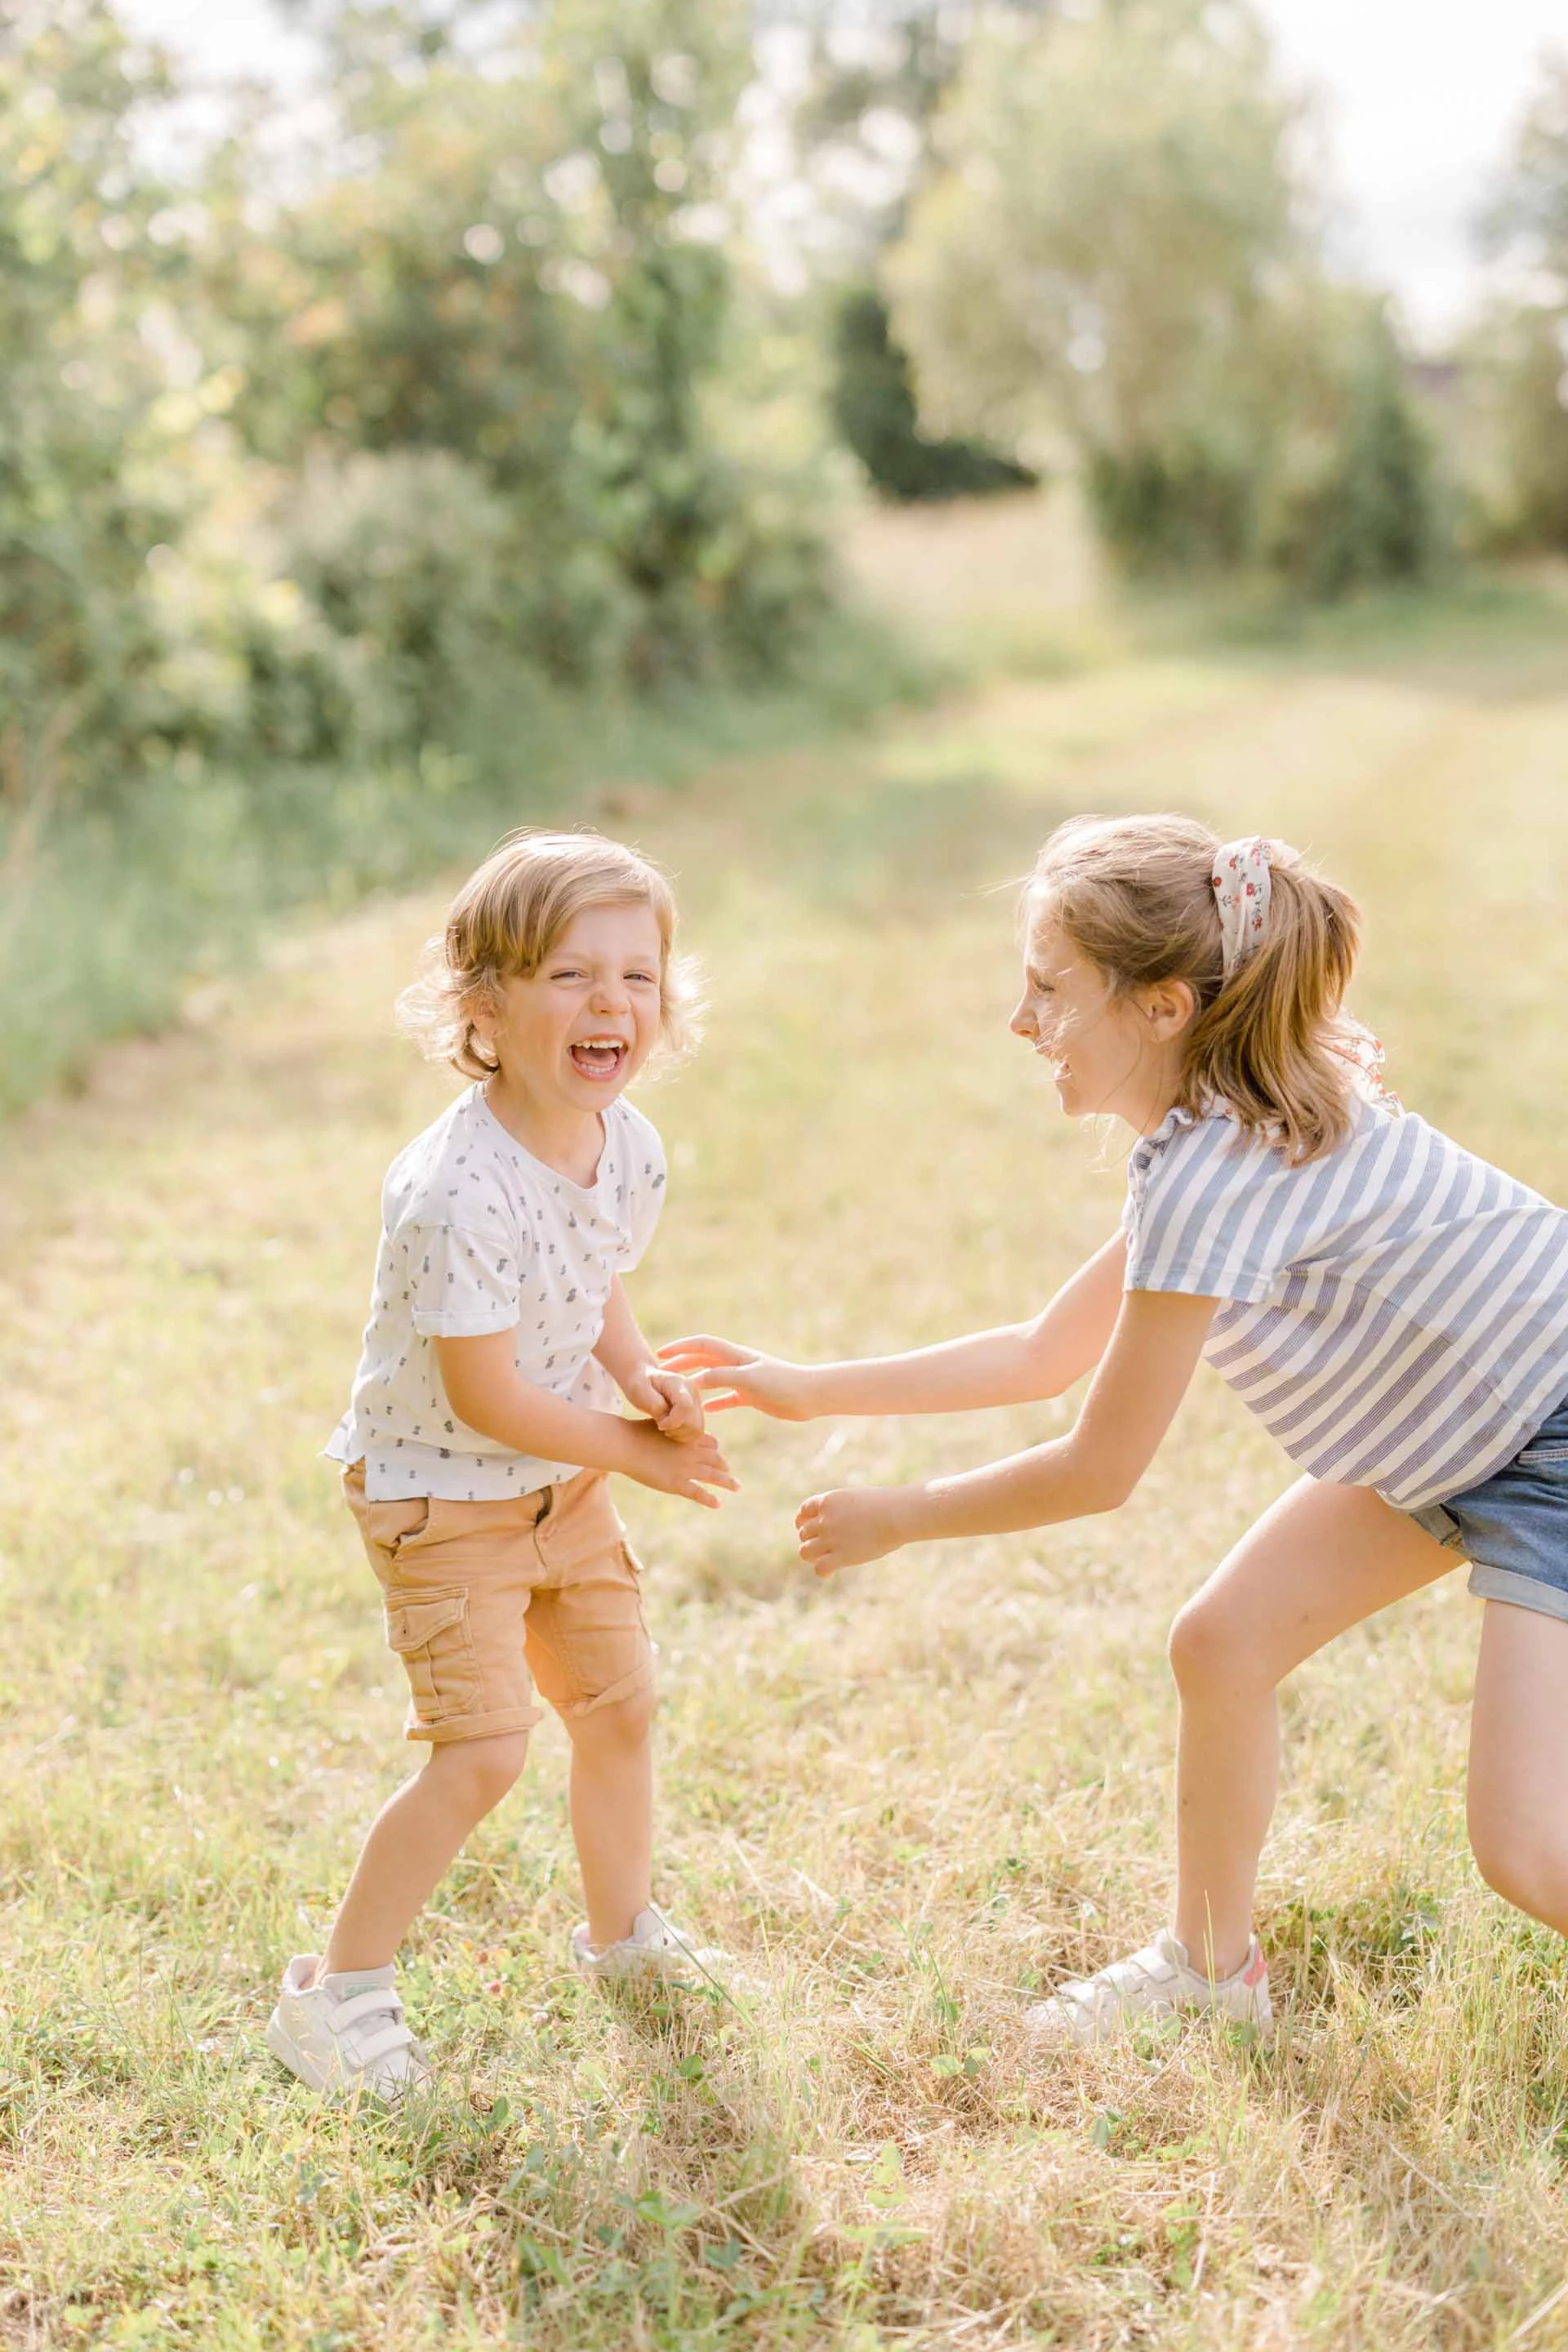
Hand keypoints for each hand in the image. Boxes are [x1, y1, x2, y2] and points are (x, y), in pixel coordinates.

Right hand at [619, 1420, 738, 1509]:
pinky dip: (710, 1499)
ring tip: (737, 1486)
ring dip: (727, 1482)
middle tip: (729, 1472)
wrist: (627, 1444)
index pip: (710, 1443)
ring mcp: (686, 1468)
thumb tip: (668, 1422)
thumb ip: (669, 1428)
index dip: (714, 1449)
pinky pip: (698, 1493)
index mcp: (688, 1436)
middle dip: (724, 1466)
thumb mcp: (659, 1423)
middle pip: (716, 1459)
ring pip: (713, 1476)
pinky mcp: (676, 1483)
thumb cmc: (637, 1432)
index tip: (716, 1453)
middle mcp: (692, 1452)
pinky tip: (719, 1504)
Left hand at [620, 1362, 704, 1440]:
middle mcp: (692, 1392)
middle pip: (694, 1422)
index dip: (672, 1421)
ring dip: (680, 1434)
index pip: (685, 1407)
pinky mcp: (696, 1410)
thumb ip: (654, 1404)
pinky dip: (684, 1435)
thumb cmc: (638, 1383)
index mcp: (679, 1384)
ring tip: (665, 1427)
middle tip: (660, 1425)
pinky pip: (696, 1431)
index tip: (659, 1423)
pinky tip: (671, 1428)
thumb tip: (666, 1418)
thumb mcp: (639, 1390)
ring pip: (697, 1429)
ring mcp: (696, 1401)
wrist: (643, 1378)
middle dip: (676, 1429)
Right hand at [657, 1335, 817, 1421]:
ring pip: (713, 1379)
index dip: (680, 1347)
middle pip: (703, 1360)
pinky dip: (714, 1403)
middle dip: (682, 1364)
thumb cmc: (783, 1383)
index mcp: (736, 1355)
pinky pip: (727, 1398)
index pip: (702, 1345)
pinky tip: (705, 1413)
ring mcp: (744, 1380)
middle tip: (660, 1375)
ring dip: (695, 1384)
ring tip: (677, 1393)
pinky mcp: (752, 1395)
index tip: (660, 1355)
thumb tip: (695, 1379)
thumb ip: (722, 1377)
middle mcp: (738, 1365)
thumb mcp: (749, 1379)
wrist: (811, 1395)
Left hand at [794, 1486, 911, 1577]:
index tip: (805, 1528)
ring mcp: (831, 1538)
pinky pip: (820, 1568)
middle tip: (823, 1546)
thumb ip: (843, 1510)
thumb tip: (843, 1521)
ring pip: (805, 1552)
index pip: (804, 1511)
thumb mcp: (858, 1499)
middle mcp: (825, 1519)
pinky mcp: (841, 1556)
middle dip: (811, 1540)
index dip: (802, 1521)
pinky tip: (830, 1572)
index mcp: (829, 1501)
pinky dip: (823, 1572)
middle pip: (803, 1534)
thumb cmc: (886, 1505)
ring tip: (824, 1558)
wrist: (896, 1515)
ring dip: (813, 1556)